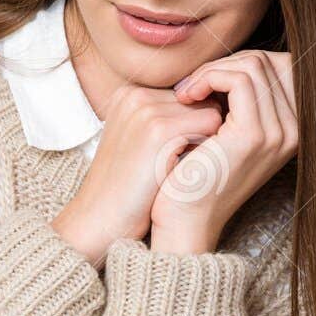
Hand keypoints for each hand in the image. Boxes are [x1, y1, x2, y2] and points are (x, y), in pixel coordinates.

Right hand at [51, 81, 224, 266]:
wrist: (100, 220)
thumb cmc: (128, 189)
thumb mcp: (140, 143)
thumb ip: (168, 120)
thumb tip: (215, 108)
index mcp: (129, 95)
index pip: (188, 97)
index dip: (191, 129)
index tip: (170, 158)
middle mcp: (136, 95)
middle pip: (200, 101)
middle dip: (200, 133)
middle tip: (174, 166)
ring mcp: (146, 110)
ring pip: (210, 111)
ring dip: (205, 142)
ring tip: (175, 168)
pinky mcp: (158, 130)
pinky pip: (211, 124)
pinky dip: (205, 149)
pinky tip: (180, 171)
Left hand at [149, 49, 297, 252]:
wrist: (185, 216)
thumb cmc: (197, 172)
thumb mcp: (225, 128)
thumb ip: (240, 97)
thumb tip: (236, 57)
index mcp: (293, 128)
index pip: (277, 66)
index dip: (237, 63)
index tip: (204, 81)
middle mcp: (295, 130)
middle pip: (266, 62)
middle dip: (223, 64)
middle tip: (190, 86)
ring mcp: (279, 133)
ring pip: (253, 66)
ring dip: (212, 71)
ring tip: (186, 92)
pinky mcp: (254, 135)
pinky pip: (239, 80)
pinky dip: (208, 78)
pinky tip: (187, 96)